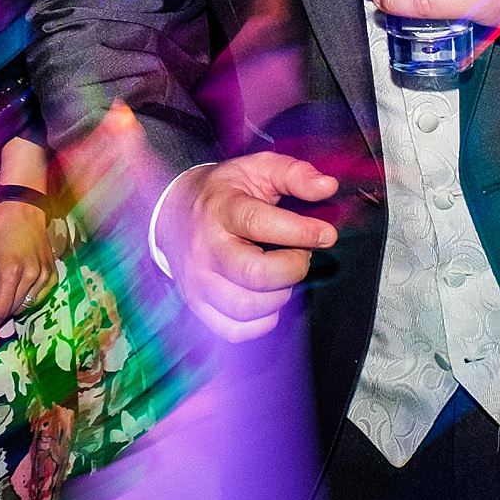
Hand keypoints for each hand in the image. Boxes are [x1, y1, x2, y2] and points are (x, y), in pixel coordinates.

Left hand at [0, 201, 55, 333]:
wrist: (23, 213)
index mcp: (11, 271)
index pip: (0, 311)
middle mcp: (32, 277)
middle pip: (12, 312)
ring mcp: (45, 277)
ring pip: (24, 308)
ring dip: (9, 306)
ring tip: (0, 290)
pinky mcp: (53, 276)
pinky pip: (36, 299)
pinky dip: (23, 299)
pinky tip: (16, 285)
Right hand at [159, 153, 338, 341]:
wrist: (173, 212)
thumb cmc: (223, 193)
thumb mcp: (256, 169)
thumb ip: (294, 173)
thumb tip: (327, 187)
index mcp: (220, 209)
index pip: (258, 223)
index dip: (300, 232)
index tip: (325, 233)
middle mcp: (205, 247)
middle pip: (255, 274)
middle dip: (293, 267)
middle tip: (300, 253)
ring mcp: (198, 280)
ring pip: (247, 307)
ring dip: (279, 295)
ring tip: (281, 274)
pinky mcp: (197, 303)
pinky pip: (235, 330)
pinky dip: (261, 321)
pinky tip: (266, 297)